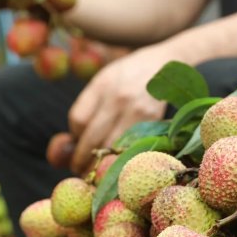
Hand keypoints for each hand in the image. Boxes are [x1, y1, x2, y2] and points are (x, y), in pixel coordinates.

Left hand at [68, 45, 178, 172]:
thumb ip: (90, 105)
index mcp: (102, 84)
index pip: (79, 120)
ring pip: (113, 147)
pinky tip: (117, 163)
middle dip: (82, 157)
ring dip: (101, 163)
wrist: (163, 65)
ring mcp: (138, 111)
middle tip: (78, 168)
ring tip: (96, 171)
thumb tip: (75, 139)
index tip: (75, 143)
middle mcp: (119, 98)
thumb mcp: (104, 79)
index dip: (74, 136)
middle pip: (93, 137)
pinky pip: (132, 146)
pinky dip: (122, 157)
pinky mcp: (154, 122)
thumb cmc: (128, 74)